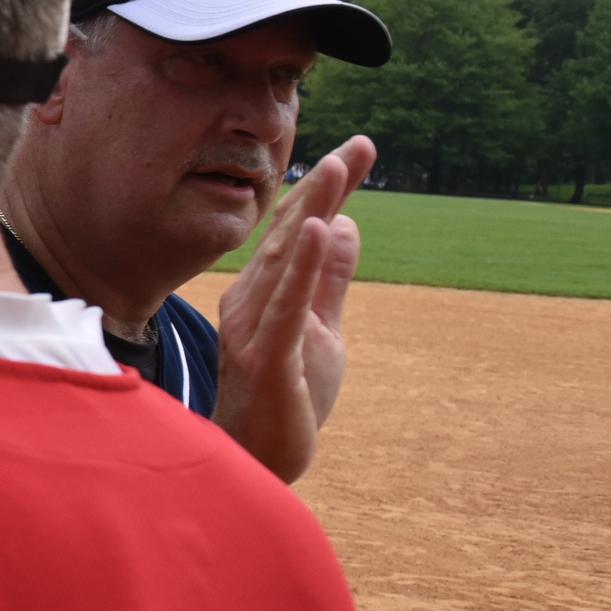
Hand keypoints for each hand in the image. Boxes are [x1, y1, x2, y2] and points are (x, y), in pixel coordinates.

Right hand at [214, 136, 372, 485]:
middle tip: (357, 146)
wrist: (255, 464)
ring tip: (338, 170)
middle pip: (290, 236)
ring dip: (313, 212)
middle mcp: (251, 303)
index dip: (327, 191)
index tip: (359, 150)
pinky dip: (305, 266)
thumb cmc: (283, 399)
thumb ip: (331, 281)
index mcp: (263, 294)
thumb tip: (346, 223)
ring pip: (286, 261)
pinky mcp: (269, 359)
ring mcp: (255, 330)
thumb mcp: (321, 331)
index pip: (298, 232)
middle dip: (324, 189)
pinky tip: (321, 231)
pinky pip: (288, 306)